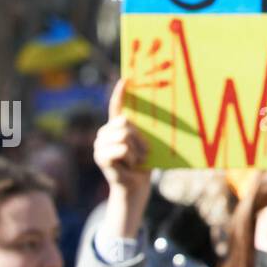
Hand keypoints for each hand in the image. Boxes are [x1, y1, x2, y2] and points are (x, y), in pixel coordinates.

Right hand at [94, 77, 152, 238]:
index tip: (127, 79)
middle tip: (144, 152)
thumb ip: (146, 130)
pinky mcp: (101, 156)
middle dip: (140, 137)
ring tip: (136, 160)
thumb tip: (165, 113)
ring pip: (125, 135)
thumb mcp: (147, 144)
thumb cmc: (144, 163)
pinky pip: (122, 149)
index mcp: (117, 127)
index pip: (117, 106)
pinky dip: (131, 158)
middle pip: (125, 122)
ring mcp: (100, 144)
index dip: (121, 93)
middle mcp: (105, 132)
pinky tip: (129, 166)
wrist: (136, 187)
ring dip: (137, 150)